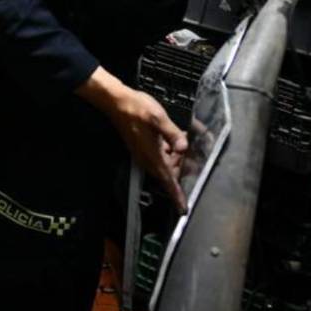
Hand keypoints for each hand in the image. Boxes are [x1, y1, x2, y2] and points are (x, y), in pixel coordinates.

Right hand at [77, 67, 187, 212]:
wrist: (115, 101)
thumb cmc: (135, 108)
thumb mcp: (157, 118)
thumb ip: (171, 133)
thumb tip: (183, 147)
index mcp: (152, 154)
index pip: (167, 180)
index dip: (176, 195)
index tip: (182, 209)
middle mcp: (146, 157)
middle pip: (167, 173)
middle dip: (180, 169)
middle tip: (194, 158)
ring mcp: (142, 151)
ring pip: (163, 164)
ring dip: (174, 158)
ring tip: (184, 141)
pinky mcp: (140, 145)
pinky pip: (158, 156)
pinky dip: (168, 151)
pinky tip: (173, 137)